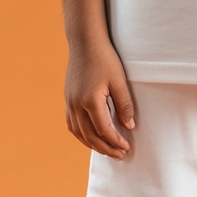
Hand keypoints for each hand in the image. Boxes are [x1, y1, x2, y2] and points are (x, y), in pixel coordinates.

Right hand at [64, 39, 135, 159]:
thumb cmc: (104, 57)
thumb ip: (124, 104)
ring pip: (79, 133)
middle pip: (90, 136)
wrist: (85, 41)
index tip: (127, 148)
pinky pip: (71, 124)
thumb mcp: (119, 80)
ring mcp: (69, 102)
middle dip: (105, 148)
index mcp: (90, 101)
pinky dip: (81, 135)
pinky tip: (90, 136)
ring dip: (92, 144)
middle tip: (120, 155)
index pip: (104, 130)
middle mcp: (76, 105)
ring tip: (106, 149)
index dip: (116, 141)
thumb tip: (129, 126)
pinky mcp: (67, 98)